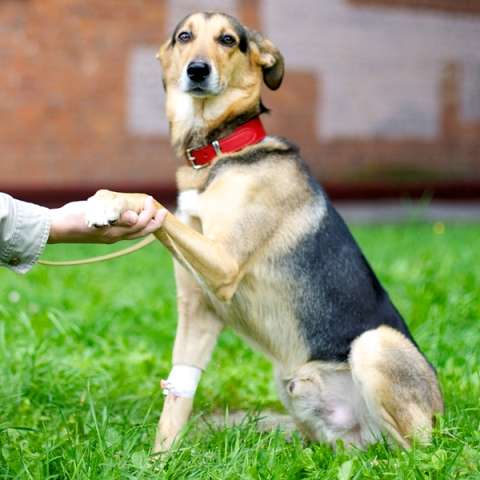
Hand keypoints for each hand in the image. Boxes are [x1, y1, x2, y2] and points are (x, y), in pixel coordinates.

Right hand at [48, 196, 165, 243]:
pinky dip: (133, 225)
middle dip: (154, 221)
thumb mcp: (96, 216)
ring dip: (145, 224)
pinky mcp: (103, 234)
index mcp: (116, 233)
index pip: (141, 224)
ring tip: (152, 214)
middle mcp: (115, 237)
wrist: (56, 228)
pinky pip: (124, 232)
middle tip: (161, 210)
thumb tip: (135, 219)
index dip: (149, 213)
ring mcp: (109, 237)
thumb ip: (116, 218)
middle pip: (141, 232)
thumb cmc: (75, 219)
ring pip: (134, 233)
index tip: (150, 200)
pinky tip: (133, 217)